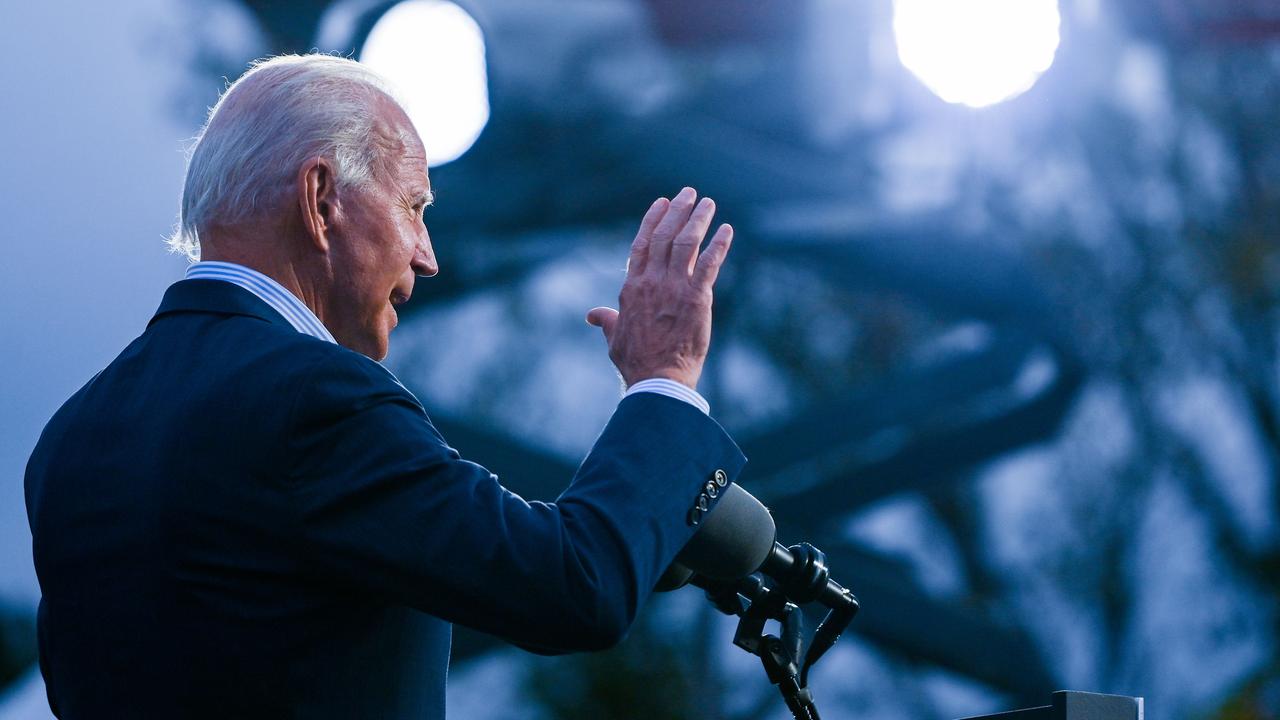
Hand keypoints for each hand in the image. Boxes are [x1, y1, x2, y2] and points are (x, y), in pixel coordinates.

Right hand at [586, 187, 733, 390]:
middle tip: (688, 192)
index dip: (652, 220)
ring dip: (698, 219)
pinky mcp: (697, 298)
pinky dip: (719, 244)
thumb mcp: (614, 338)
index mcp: (632, 287)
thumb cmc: (635, 362)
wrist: (658, 379)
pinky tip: (727, 230)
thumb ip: (607, 321)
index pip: (641, 244)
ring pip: (686, 243)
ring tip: (708, 202)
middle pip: (665, 236)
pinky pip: (709, 264)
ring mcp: (674, 287)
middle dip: (677, 210)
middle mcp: (651, 281)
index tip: (662, 202)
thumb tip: (592, 315)